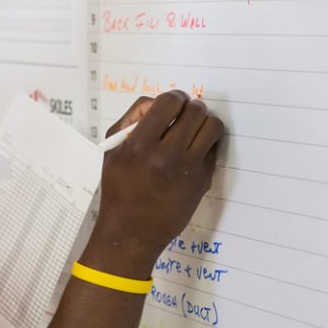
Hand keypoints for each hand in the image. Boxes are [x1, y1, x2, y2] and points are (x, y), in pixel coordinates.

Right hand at [87, 91, 223, 273]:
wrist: (132, 230)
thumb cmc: (119, 187)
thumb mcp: (113, 149)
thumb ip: (132, 119)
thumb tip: (157, 104)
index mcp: (139, 144)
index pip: (168, 102)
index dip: (174, 97)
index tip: (174, 102)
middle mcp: (166, 155)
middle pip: (195, 111)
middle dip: (191, 107)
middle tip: (185, 114)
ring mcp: (188, 169)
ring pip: (212, 127)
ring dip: (204, 122)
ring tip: (194, 129)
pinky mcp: (202, 180)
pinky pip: (214, 148)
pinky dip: (206, 143)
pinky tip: (193, 150)